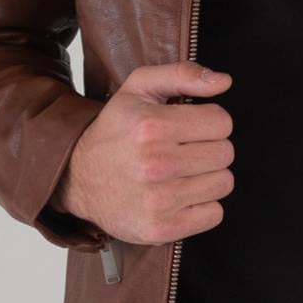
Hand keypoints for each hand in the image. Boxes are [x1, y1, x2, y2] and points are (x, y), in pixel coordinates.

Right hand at [52, 61, 234, 244]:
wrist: (77, 178)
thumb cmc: (115, 131)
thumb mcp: (139, 88)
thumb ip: (182, 74)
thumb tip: (224, 81)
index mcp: (152, 126)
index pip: (222, 122)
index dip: (209, 122)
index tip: (190, 128)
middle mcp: (155, 163)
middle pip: (225, 153)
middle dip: (209, 149)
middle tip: (184, 150)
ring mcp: (159, 200)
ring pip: (223, 183)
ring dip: (207, 177)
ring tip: (180, 173)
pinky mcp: (162, 228)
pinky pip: (214, 214)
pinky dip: (202, 206)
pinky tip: (179, 196)